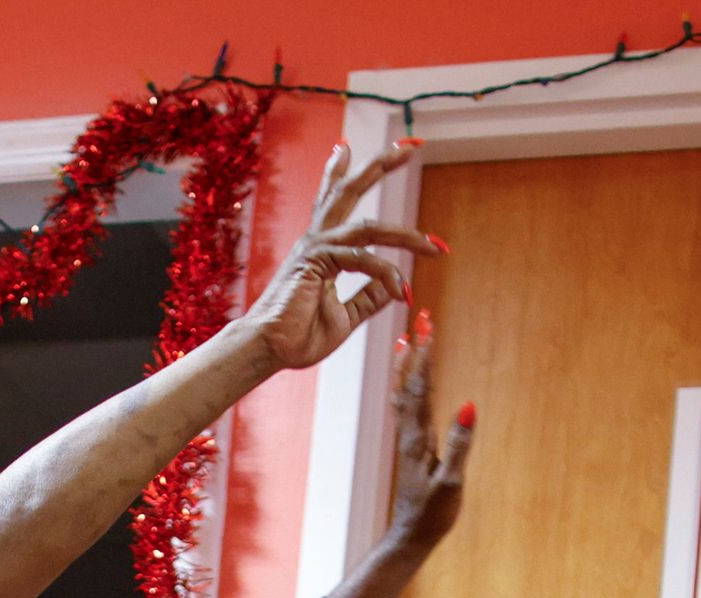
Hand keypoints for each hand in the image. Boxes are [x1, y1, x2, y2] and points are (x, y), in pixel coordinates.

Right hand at [235, 140, 436, 373]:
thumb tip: (393, 289)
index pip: (334, 201)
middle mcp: (316, 240)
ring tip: (432, 245)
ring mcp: (315, 247)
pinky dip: (385, 274)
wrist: (268, 349)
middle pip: (349, 190)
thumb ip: (367, 299)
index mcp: (320, 248)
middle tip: (408, 145)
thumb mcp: (345, 316)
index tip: (348, 148)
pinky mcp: (317, 261)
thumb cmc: (298, 335)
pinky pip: (362, 259)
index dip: (342, 173)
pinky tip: (400, 291)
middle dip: (379, 165)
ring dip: (403, 233)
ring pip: (368, 226)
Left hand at [381, 315, 475, 553]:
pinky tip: (403, 384)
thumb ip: (460, 443)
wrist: (410, 537)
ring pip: (405, 394)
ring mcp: (408, 441)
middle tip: (420, 320)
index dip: (426, 355)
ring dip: (408, 366)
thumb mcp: (451, 481)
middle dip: (417, 351)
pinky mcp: (410, 450)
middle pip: (411, 383)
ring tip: (407, 341)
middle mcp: (409, 434)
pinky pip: (406, 410)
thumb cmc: (433, 514)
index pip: (422, 387)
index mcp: (418, 437)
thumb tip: (468, 405)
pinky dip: (406, 389)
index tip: (429, 326)